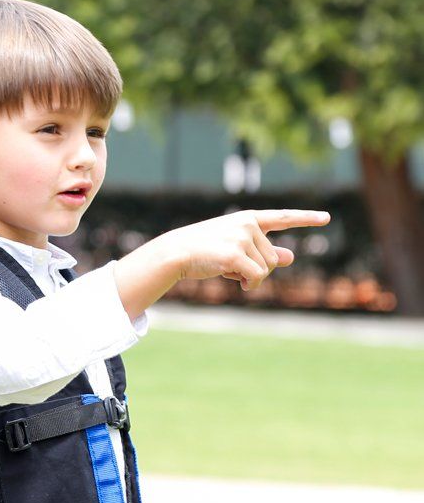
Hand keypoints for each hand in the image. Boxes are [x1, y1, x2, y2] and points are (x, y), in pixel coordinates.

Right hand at [161, 209, 329, 290]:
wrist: (177, 252)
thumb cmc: (204, 249)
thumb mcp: (236, 247)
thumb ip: (264, 251)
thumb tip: (292, 257)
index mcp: (248, 219)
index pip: (282, 218)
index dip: (306, 218)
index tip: (326, 218)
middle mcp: (248, 225)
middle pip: (274, 257)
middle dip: (260, 269)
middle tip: (235, 269)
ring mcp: (242, 238)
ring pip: (267, 269)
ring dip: (253, 278)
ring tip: (229, 271)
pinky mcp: (235, 254)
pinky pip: (257, 277)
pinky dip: (250, 285)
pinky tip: (237, 282)